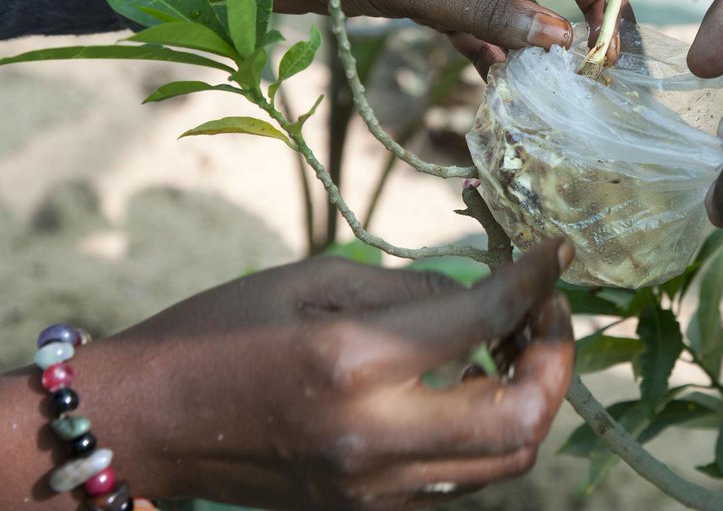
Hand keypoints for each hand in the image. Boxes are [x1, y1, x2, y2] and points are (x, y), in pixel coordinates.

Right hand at [35, 241, 572, 509]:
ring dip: (530, 398)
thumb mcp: (312, 282)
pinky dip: (487, 430)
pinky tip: (471, 386)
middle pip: (522, 418)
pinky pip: (462, 477)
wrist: (147, 426)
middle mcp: (374, 438)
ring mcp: (375, 490)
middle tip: (546, 312)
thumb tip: (484, 293)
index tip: (555, 253)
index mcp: (353, 363)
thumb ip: (408, 288)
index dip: (535, 280)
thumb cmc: (218, 334)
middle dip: (556, 360)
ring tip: (515, 344)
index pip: (484, 318)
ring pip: (506, 460)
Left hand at [135, 0, 616, 74]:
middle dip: (581, 29)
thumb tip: (556, 44)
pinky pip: (484, 33)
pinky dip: (499, 63)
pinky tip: (512, 100)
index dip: (600, 0)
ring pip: (522, 14)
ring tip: (560, 104)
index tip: (608, 56)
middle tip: (600, 87)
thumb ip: (478, 12)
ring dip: (539, 54)